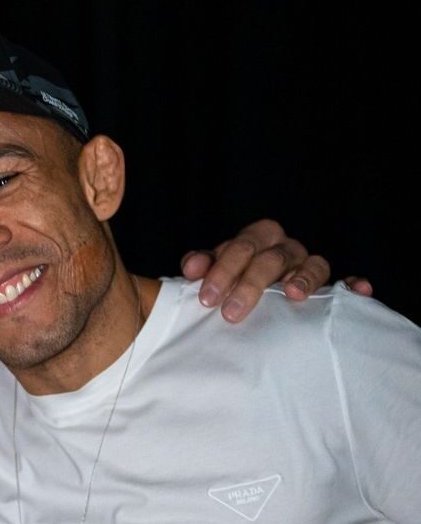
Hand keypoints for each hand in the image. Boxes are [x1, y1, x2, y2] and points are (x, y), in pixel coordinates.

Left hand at [180, 218, 368, 322]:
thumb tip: (191, 268)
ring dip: (304, 279)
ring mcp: (309, 264)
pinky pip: (346, 281)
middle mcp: (285, 247)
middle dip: (250, 284)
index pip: (241, 246)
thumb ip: (202, 266)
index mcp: (257, 237)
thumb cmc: (235, 278)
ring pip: (313, 264)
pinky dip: (354, 284)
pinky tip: (359, 289)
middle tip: (230, 313)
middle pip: (272, 258)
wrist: (256, 291)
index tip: (206, 298)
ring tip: (292, 296)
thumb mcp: (217, 270)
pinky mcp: (332, 285)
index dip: (223, 270)